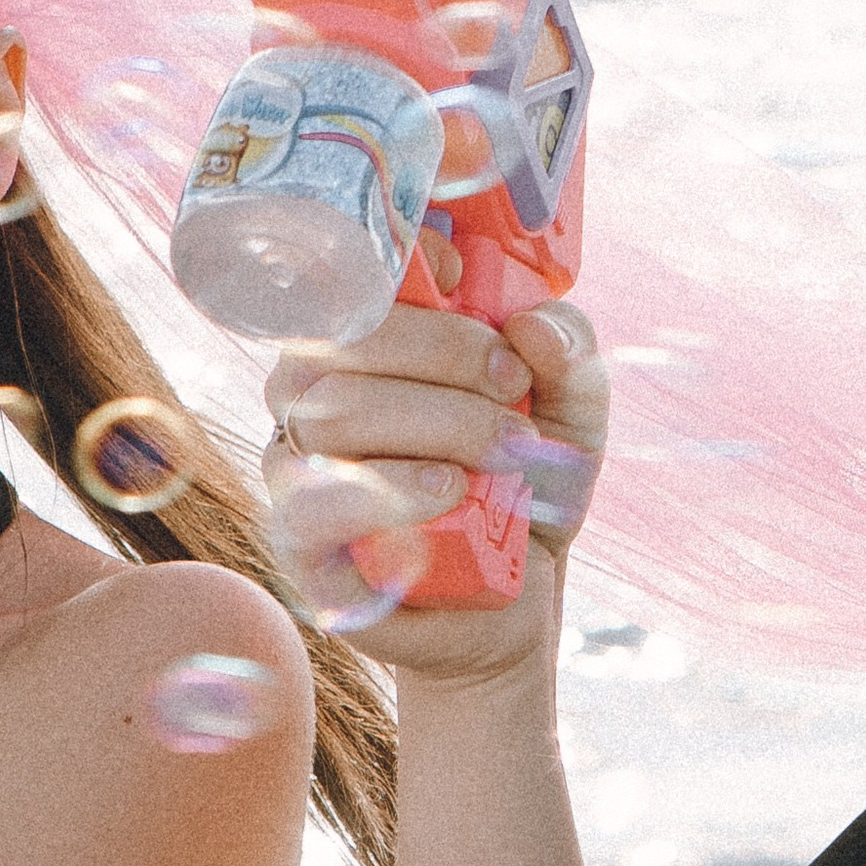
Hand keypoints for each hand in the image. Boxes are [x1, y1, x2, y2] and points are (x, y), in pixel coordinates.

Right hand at [260, 250, 608, 702]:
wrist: (515, 605)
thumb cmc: (523, 485)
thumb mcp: (570, 409)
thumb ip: (566, 351)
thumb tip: (531, 326)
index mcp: (358, 343)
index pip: (342, 275)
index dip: (399, 260)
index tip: (466, 272)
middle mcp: (308, 397)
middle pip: (337, 340)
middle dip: (441, 350)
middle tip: (510, 385)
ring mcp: (294, 471)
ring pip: (328, 413)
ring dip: (433, 421)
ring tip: (498, 452)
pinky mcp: (301, 550)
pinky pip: (313, 505)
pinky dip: (389, 490)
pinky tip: (448, 493)